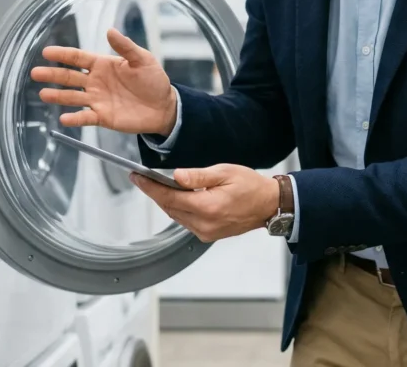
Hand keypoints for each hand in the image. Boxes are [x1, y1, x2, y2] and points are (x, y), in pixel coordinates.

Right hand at [30, 28, 177, 134]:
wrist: (163, 106)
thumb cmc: (153, 80)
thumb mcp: (143, 59)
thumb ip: (126, 47)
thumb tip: (110, 31)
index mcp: (103, 65)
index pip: (78, 58)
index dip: (63, 55)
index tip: (46, 52)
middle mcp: (96, 82)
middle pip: (70, 77)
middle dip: (53, 74)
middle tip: (36, 73)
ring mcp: (97, 100)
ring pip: (73, 97)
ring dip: (58, 96)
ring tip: (43, 94)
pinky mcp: (102, 116)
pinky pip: (85, 117)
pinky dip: (75, 119)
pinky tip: (64, 118)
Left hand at [131, 165, 280, 242]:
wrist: (269, 205)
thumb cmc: (251, 186)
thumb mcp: (225, 172)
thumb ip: (198, 176)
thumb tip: (175, 176)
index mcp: (208, 207)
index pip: (169, 197)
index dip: (150, 187)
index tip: (137, 177)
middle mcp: (204, 224)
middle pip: (169, 208)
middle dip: (155, 193)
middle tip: (143, 178)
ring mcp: (206, 232)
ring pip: (176, 215)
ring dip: (166, 201)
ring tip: (157, 185)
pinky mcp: (208, 235)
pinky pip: (185, 221)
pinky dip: (178, 209)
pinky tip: (177, 197)